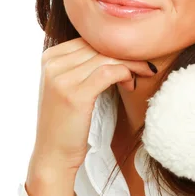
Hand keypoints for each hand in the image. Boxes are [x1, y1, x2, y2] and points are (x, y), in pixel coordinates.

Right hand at [29, 37, 156, 173]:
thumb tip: (115, 48)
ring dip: (131, 64)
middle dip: (127, 53)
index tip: (132, 57)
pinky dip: (126, 74)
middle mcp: (52, 63)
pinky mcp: (75, 94)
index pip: (90, 39)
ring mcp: (61, 78)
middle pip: (99, 46)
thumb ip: (81, 65)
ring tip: (142, 74)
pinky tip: (131, 85)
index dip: (115, 46)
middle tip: (145, 65)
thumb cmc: (66, 122)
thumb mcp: (67, 85)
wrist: (53, 156)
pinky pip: (109, 72)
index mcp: (50, 57)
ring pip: (107, 57)